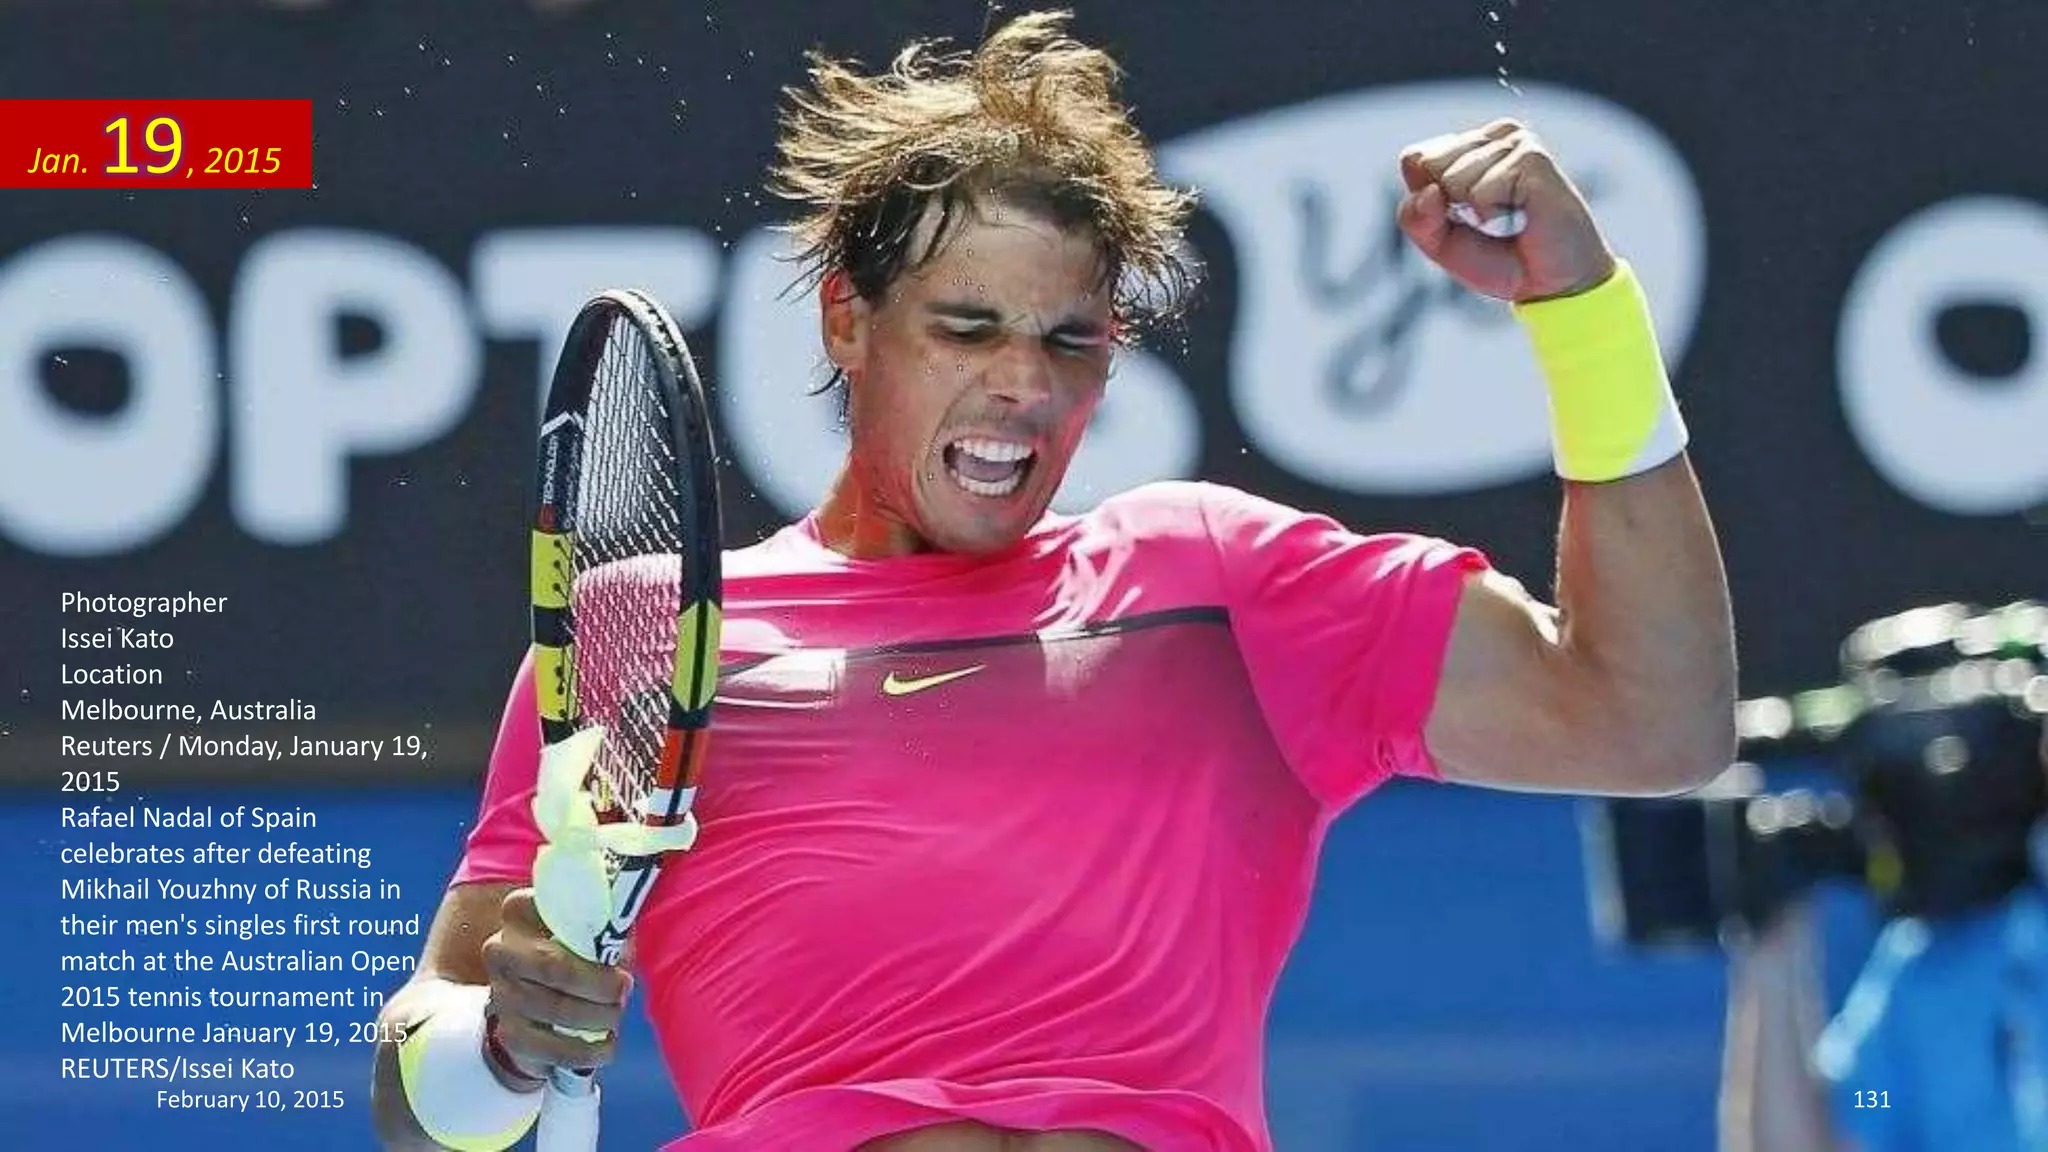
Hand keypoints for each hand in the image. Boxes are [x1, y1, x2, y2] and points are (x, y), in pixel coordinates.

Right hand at [478, 888, 631, 1079]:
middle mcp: (501, 949)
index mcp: (521, 911)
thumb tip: (624, 933)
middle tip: (624, 989)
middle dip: (599, 983)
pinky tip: (604, 1046)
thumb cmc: (574, 954)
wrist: (535, 1000)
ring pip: (557, 1009)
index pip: (556, 914)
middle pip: (554, 967)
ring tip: (614, 1015)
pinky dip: (586, 1051)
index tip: (621, 953)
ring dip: (598, 1017)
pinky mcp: (509, 1033)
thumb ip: (608, 923)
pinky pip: (552, 1048)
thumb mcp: (592, 929)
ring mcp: (501, 993)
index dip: (596, 934)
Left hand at [1395, 119, 1615, 302]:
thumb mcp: (1441, 244)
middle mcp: (1492, 137)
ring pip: (1452, 178)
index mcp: (1468, 148)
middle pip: (1429, 164)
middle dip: (1449, 208)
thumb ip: (1416, 219)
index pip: (1415, 158)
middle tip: (1489, 221)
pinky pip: (1479, 192)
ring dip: (1475, 215)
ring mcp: (1513, 142)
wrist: (1555, 283)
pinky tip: (1523, 216)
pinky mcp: (1530, 157)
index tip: (1462, 218)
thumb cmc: (1502, 260)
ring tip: (1510, 218)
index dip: (1427, 201)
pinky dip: (1494, 217)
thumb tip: (1428, 192)